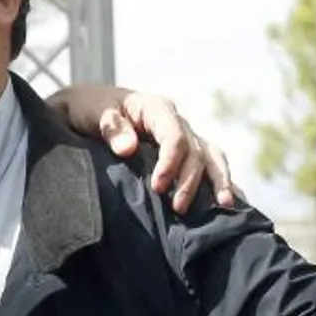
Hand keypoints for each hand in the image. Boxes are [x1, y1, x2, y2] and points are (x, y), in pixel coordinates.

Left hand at [48, 84, 236, 211]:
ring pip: (210, 156)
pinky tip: (230, 201)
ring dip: (219, 180)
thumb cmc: (88, 109)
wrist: (84, 108)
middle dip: (189, 180)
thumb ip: (111, 127)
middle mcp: (175, 121)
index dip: (171, 162)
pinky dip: (219, 180)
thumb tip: (128, 148)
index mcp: (156, 108)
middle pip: (195, 151)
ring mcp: (182, 136)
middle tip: (177, 207)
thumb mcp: (93, 112)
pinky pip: (208, 164)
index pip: (174, 136)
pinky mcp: (182, 151)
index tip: (158, 187)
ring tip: (226, 206)